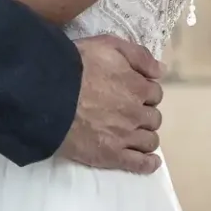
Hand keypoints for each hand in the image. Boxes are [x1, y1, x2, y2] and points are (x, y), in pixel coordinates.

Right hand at [57, 35, 164, 174]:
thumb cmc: (77, 65)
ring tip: (133, 133)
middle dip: (144, 113)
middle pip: (153, 117)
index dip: (145, 92)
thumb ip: (139, 56)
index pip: (155, 93)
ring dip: (145, 135)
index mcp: (138, 87)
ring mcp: (125, 137)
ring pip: (150, 141)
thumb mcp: (109, 45)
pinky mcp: (111, 156)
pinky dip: (148, 164)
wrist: (48, 94)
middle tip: (128, 111)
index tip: (133, 92)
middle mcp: (136, 114)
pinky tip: (150, 161)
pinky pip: (139, 165)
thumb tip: (161, 71)